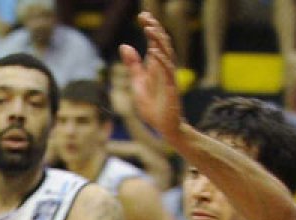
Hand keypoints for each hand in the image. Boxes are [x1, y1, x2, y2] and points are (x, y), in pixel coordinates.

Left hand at [118, 12, 183, 141]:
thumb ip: (133, 65)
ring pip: (166, 54)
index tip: (142, 15)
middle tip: (146, 17)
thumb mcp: (137, 83)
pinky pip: (167, 72)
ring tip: (149, 28)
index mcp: (156, 66)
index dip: (150, 28)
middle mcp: (164, 69)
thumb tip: (124, 46)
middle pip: (162, 43)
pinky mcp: (171, 88)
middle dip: (154, 29)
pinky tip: (154, 51)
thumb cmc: (152, 107)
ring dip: (158, 41)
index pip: (154, 42)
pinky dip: (161, 61)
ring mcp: (168, 77)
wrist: (164, 127)